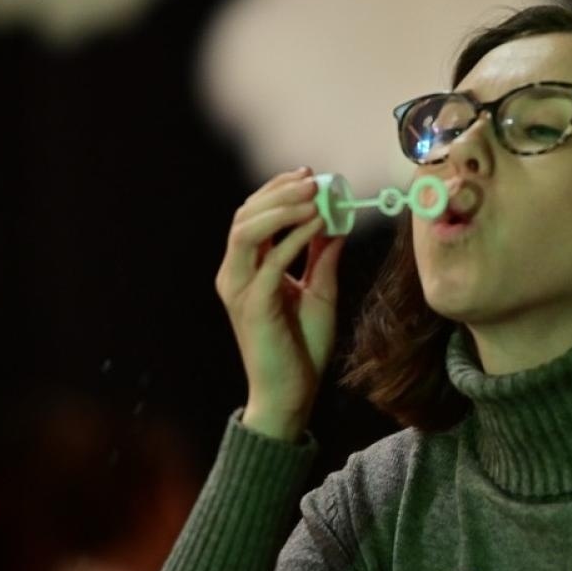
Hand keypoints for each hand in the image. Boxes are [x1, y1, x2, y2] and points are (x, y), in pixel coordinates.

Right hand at [214, 168, 347, 439]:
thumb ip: (322, 257)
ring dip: (281, 208)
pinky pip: (270, 260)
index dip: (277, 191)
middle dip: (279, 192)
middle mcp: (235, 274)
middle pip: (245, 216)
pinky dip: (293, 237)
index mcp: (245, 269)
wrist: (292, 393)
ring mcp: (239, 289)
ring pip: (247, 231)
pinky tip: (317, 226)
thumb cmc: (301, 347)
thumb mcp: (319, 291)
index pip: (252, 216)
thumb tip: (336, 222)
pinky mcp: (252, 305)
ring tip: (314, 197)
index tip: (309, 177)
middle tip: (313, 181)